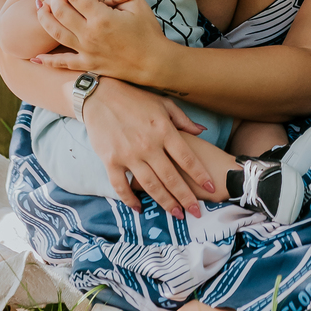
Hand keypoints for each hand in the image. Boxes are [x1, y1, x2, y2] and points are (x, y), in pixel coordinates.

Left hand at [33, 0, 169, 82]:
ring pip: (56, 33)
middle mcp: (89, 34)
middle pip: (61, 11)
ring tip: (40, 9)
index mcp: (102, 17)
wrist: (154, 63)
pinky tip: (36, 57)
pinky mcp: (88, 65)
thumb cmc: (148, 32)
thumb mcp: (137, 5)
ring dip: (45, 19)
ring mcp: (86, 51)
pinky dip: (47, 61)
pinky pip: (63, 63)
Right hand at [81, 77, 214, 215]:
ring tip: (176, 214)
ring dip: (164, 202)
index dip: (200, 174)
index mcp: (163, 130)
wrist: (100, 96)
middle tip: (196, 212)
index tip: (211, 187)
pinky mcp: (110, 160)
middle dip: (185, 197)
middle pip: (171, 177)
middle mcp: (148, 145)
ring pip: (150, 185)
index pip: (186, 158)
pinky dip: (130, 200)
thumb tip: (202, 131)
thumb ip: (183, 120)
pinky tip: (139, 209)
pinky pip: (121, 185)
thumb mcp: (163, 103)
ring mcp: (129, 154)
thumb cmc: (134, 98)